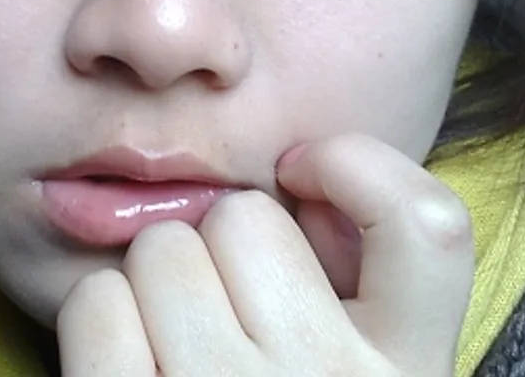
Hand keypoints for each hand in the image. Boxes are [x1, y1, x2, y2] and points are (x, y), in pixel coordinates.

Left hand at [56, 134, 474, 375]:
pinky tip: (128, 363)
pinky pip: (98, 304)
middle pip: (240, 219)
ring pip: (162, 249)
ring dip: (154, 281)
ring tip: (175, 343)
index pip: (427, 222)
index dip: (356, 167)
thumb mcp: (357, 370)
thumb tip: (293, 180)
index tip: (300, 176)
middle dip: (219, 245)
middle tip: (222, 308)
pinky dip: (101, 318)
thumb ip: (349, 284)